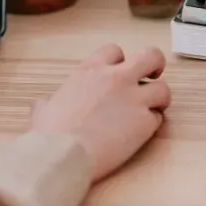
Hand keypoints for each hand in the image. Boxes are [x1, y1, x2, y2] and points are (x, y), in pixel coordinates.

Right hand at [31, 44, 170, 182]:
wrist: (64, 155)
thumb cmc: (51, 134)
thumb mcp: (44, 110)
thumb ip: (48, 103)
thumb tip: (42, 105)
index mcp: (90, 71)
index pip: (114, 50)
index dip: (120, 61)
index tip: (120, 72)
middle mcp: (116, 78)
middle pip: (150, 56)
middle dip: (156, 65)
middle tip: (153, 77)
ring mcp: (133, 99)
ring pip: (163, 88)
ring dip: (159, 99)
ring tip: (151, 110)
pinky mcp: (143, 122)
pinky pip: (157, 118)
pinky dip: (151, 124)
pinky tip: (139, 134)